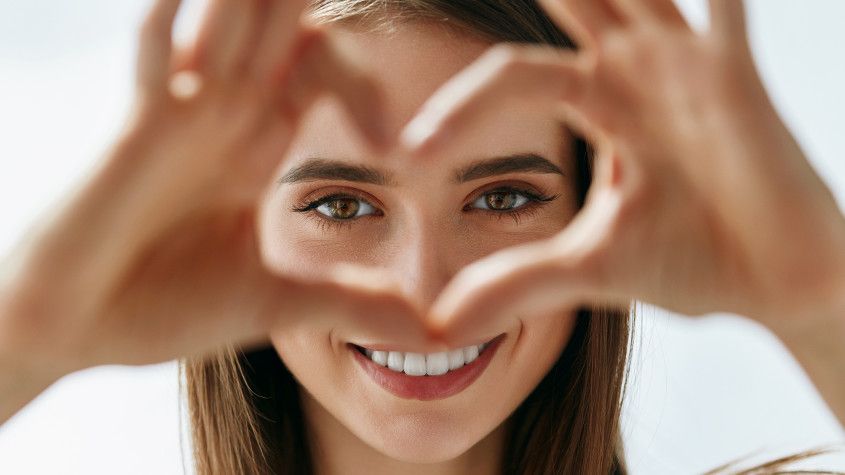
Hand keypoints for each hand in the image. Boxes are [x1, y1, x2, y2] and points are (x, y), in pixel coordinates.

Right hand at [0, 0, 428, 395]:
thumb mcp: (276, 303)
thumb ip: (348, 301)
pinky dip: (174, 22)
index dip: (360, 83)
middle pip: (275, 33)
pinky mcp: (139, 130)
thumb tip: (425, 331)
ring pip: (224, 27)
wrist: (79, 330)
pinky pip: (157, 57)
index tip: (393, 141)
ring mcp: (181, 117)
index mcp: (257, 147)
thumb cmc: (163, 308)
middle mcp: (223, 119)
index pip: (317, 75)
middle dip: (300, 3)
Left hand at [401, 0, 844, 343]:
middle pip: (572, 2)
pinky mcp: (736, 78)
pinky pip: (723, 11)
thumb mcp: (588, 268)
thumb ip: (517, 282)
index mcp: (598, 102)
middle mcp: (637, 72)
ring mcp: (686, 67)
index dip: (460, 108)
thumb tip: (441, 326)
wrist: (778, 283)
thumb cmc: (693, 261)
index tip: (409, 152)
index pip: (511, 78)